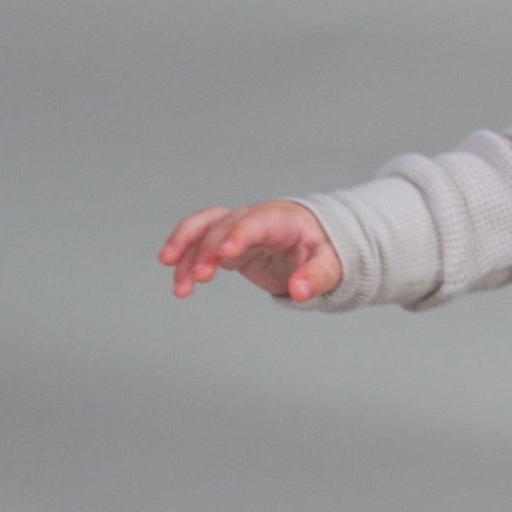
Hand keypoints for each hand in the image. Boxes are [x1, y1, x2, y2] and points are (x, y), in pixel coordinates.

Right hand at [159, 200, 341, 302]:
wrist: (315, 242)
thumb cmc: (323, 248)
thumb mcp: (330, 264)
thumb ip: (316, 276)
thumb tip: (300, 291)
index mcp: (281, 219)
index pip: (256, 222)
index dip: (238, 235)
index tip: (224, 254)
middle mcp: (254, 220)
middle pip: (223, 225)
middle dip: (207, 249)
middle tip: (200, 277)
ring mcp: (238, 230)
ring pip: (203, 229)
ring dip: (186, 251)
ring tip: (180, 284)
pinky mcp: (229, 245)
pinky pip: (201, 246)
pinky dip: (187, 260)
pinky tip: (180, 282)